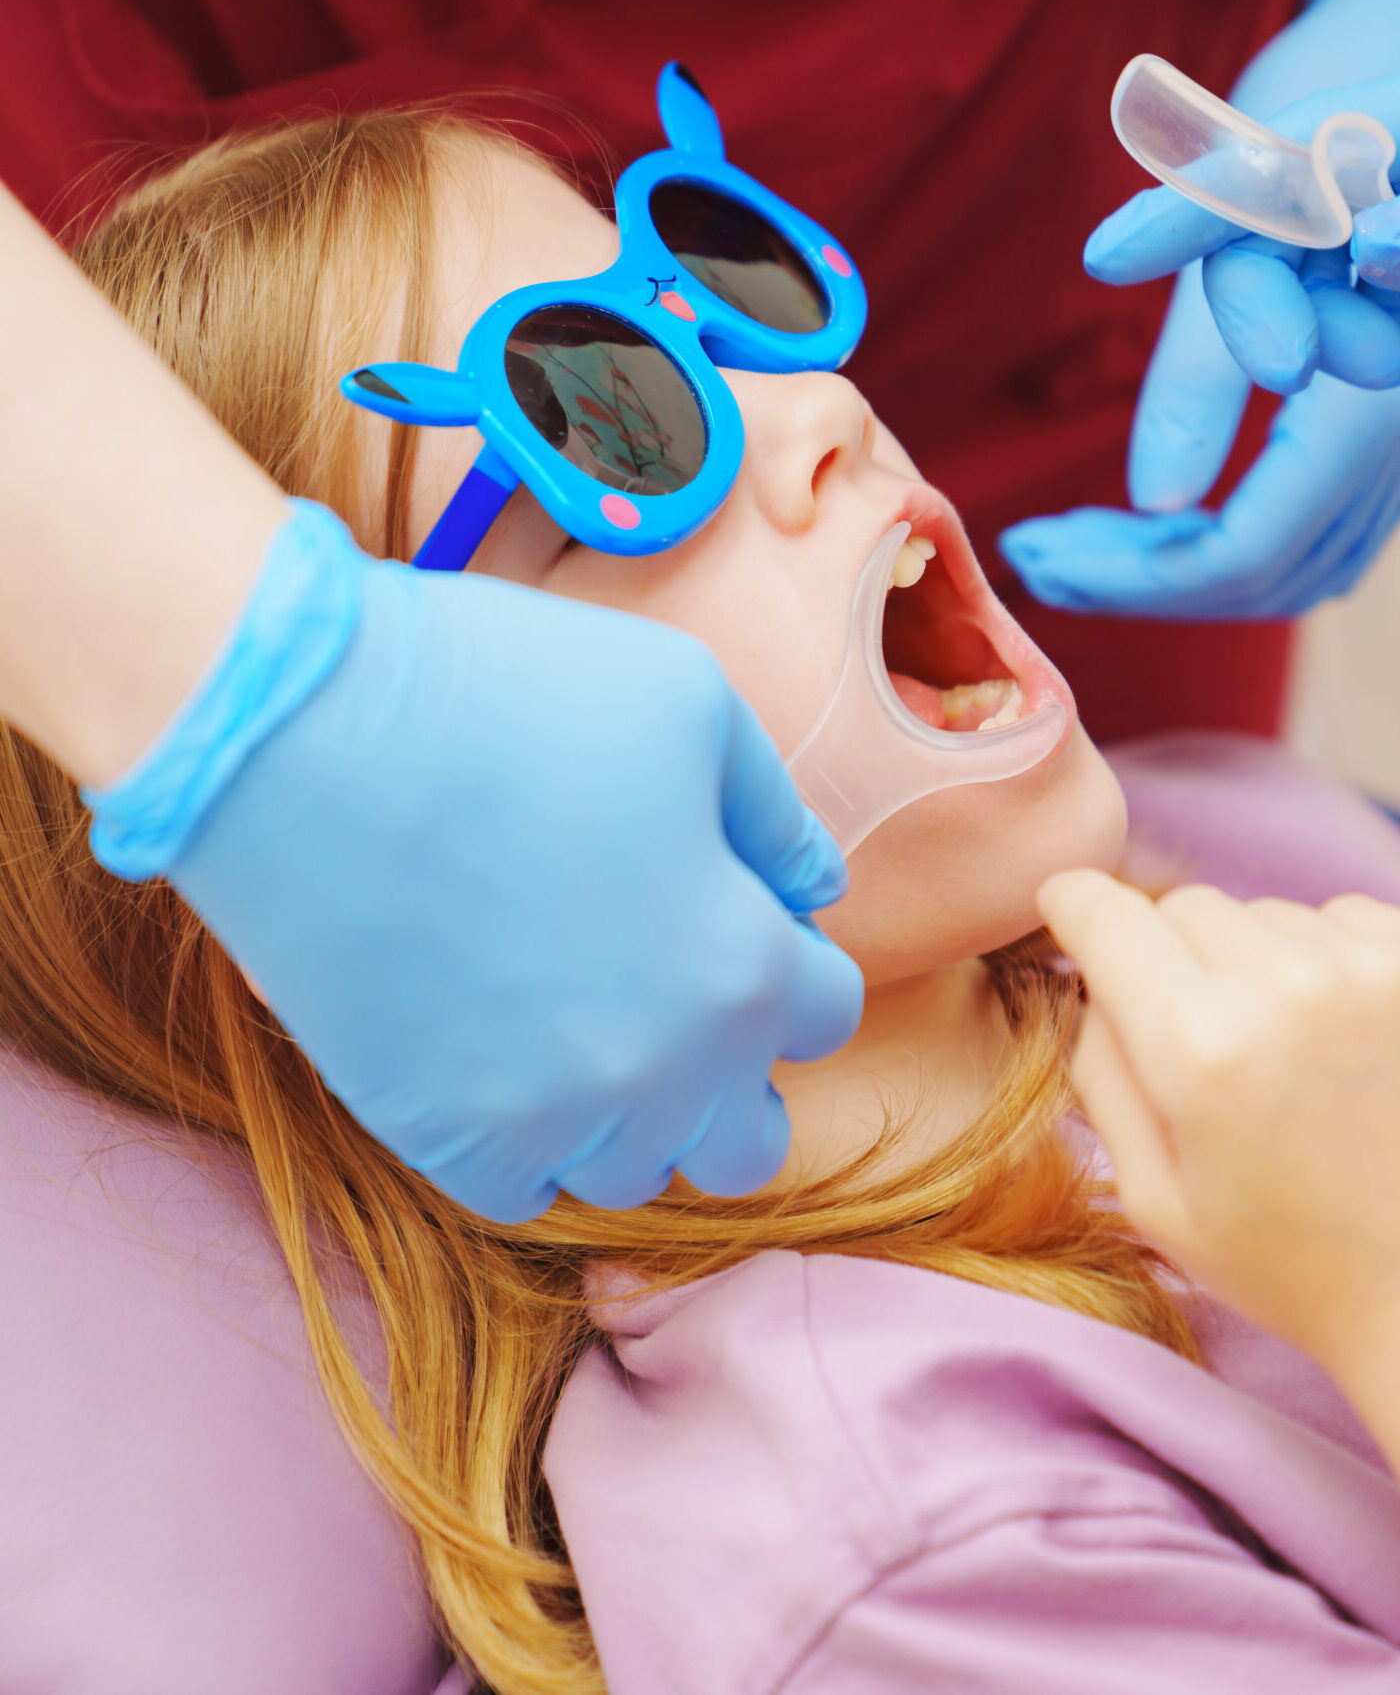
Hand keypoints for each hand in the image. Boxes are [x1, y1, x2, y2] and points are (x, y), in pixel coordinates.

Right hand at [87, 503, 863, 1222]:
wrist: (297, 734)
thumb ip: (774, 815)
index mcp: (742, 967)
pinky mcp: (439, 1136)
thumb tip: (810, 891)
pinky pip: (523, 1191)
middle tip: (681, 1000)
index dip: (793, 960)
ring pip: (635, 1171)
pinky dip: (532, 1142)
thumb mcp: (690, 704)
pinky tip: (505, 1060)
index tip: (738, 920)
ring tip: (581, 1022)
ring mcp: (549, 1120)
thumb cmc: (507, 694)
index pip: (827, 1012)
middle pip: (748, 1140)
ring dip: (634, 1113)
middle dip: (738, 1076)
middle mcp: (664, 1074)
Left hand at [1001, 0, 1399, 616]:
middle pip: (1264, 575)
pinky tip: (1136, 531)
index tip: (1035, 553)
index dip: (1133, 575)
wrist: (1394, 124)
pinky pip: (1302, 542)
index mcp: (1374, 403)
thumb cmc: (1316, 150)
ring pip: (1287, 573)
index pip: (1247, 546)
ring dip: (1170, 577)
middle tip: (1033, 557)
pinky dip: (1212, 552)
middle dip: (1137, 582)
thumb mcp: (1246, 239)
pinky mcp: (1386, 459)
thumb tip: (1156, 498)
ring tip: (1064, 549)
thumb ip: (1202, 361)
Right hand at [1037, 869, 1399, 1378]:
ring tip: (1287, 1052)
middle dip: (1171, 958)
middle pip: (1185, 909)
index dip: (1072, 907)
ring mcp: (1371, 968)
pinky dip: (1326, 961)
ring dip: (1255, 962)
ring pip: (1264, 913)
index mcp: (1200, 1048)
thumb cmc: (1288, 1261)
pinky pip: (1341, 919)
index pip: (1104, 915)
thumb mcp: (1152, 1195)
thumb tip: (1086, 982)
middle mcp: (1286, 986)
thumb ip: (1099, 1072)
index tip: (1067, 912)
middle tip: (1202, 1041)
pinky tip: (1343, 1038)